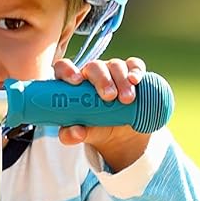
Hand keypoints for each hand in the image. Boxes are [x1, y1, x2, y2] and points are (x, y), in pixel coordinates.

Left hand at [52, 54, 149, 171]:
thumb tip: (76, 133)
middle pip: (94, 66)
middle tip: (109, 97)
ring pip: (115, 66)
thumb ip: (71, 135)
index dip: (67, 70)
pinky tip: (135, 81)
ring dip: (121, 81)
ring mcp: (112, 70)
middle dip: (102, 80)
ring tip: (126, 100)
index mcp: (73, 84)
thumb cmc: (94, 127)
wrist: (119, 134)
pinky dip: (136, 71)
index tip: (76, 81)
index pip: (63, 68)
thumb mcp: (81, 133)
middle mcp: (91, 73)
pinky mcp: (130, 72)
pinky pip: (134, 65)